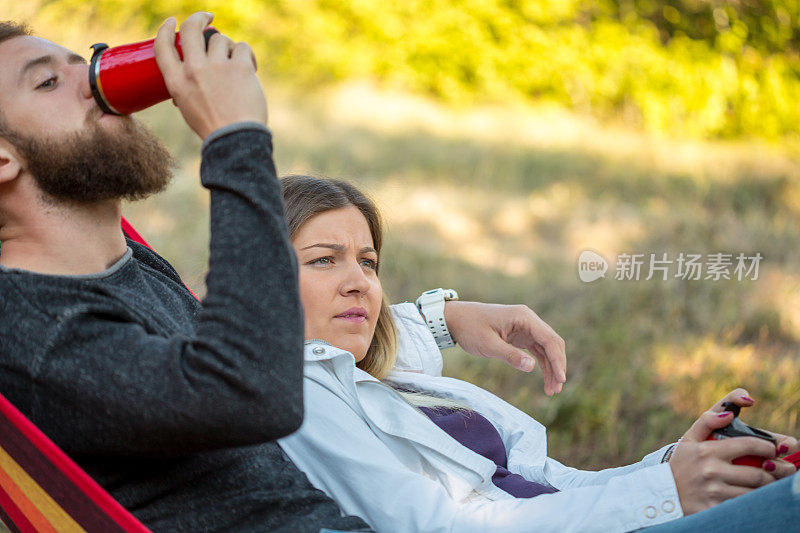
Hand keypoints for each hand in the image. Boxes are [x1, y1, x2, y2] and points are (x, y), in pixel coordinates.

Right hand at [153, 12, 266, 139]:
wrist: (235, 139)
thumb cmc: (213, 128)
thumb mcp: (188, 108)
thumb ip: (187, 88)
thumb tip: (192, 76)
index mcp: (176, 82)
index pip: (162, 46)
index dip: (165, 30)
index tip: (171, 21)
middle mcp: (194, 70)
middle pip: (191, 30)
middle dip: (199, 18)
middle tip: (208, 17)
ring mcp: (217, 66)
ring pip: (220, 39)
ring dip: (228, 48)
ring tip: (235, 66)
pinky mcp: (239, 66)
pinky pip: (242, 47)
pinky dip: (247, 55)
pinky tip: (250, 68)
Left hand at [443, 301, 565, 395]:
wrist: (456, 319)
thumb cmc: (470, 328)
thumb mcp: (488, 344)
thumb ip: (510, 355)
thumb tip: (532, 367)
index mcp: (524, 317)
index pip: (549, 339)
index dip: (558, 360)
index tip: (561, 379)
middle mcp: (528, 320)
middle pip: (552, 344)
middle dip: (557, 366)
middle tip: (557, 389)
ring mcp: (525, 327)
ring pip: (546, 349)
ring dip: (551, 368)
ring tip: (552, 391)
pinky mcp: (520, 335)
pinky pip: (537, 350)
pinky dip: (542, 365)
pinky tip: (545, 381)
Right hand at [669, 389, 793, 514]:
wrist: (662, 495)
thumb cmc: (680, 464)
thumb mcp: (688, 439)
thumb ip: (708, 420)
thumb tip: (730, 412)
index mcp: (707, 451)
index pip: (748, 445)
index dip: (768, 446)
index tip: (774, 449)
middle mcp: (711, 471)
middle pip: (757, 474)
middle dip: (777, 471)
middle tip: (785, 469)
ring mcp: (713, 493)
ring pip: (754, 492)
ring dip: (768, 488)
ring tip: (773, 483)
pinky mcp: (714, 510)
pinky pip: (743, 506)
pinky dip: (753, 502)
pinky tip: (757, 497)